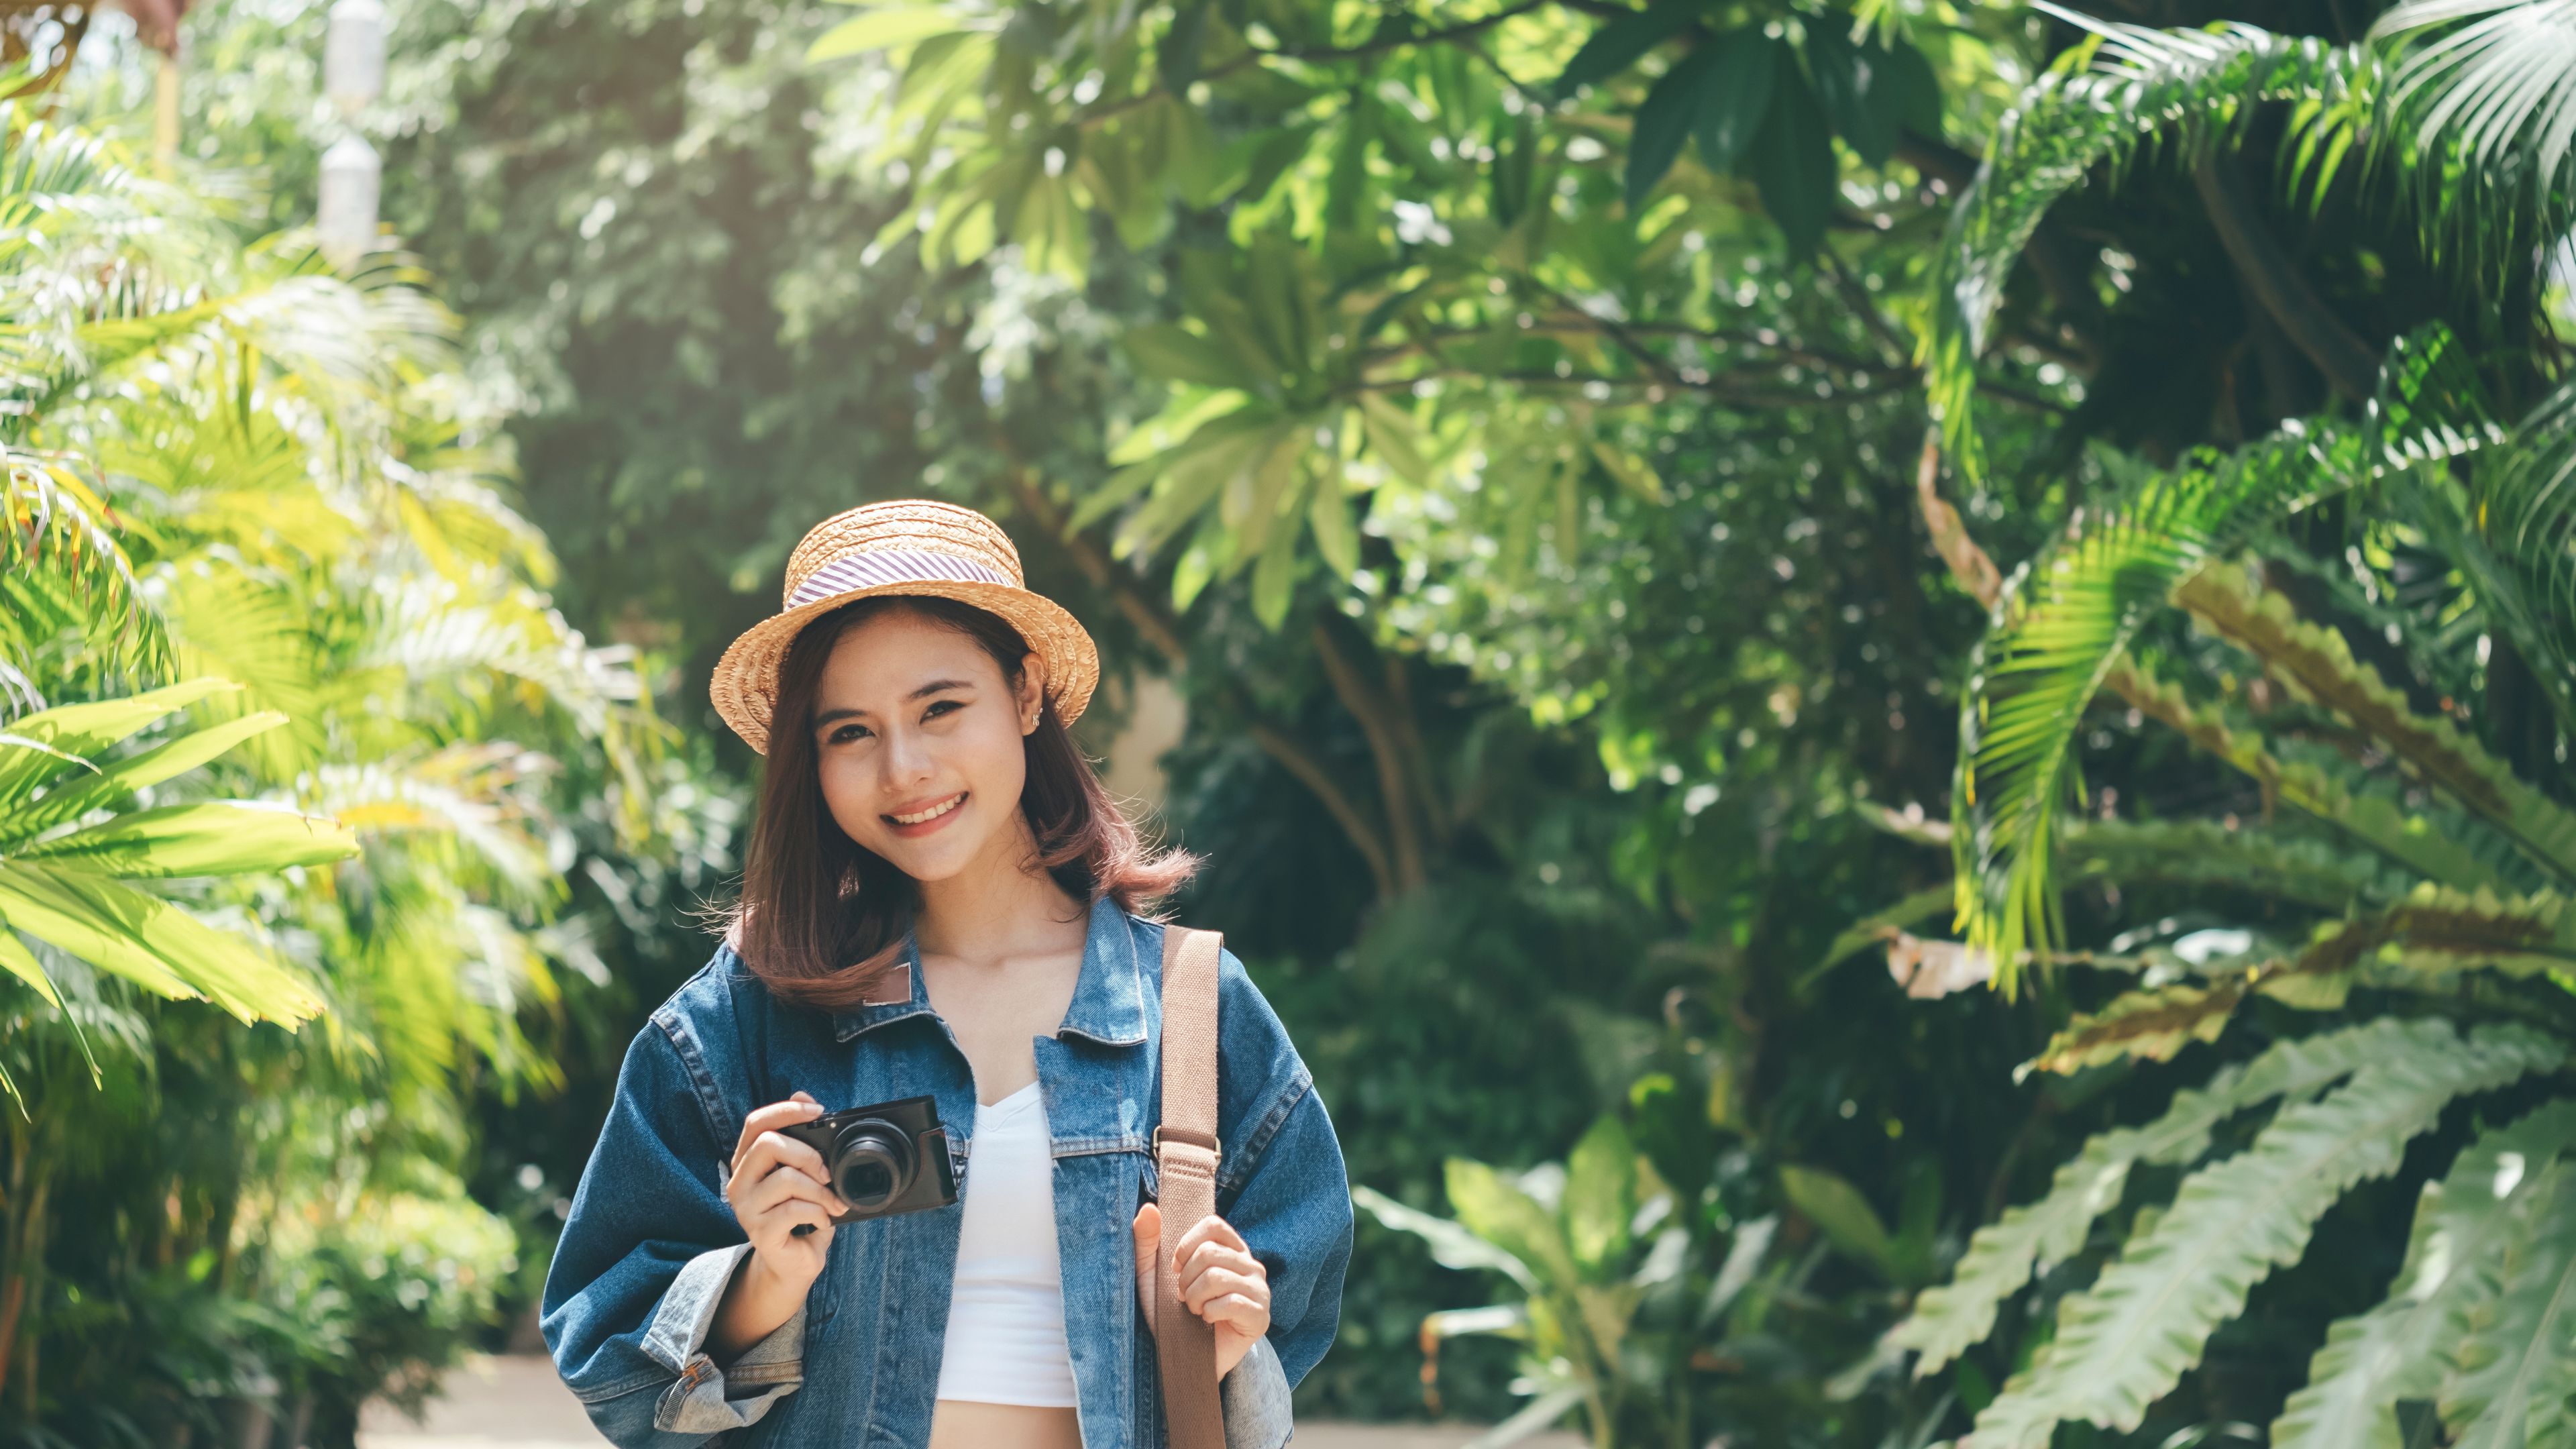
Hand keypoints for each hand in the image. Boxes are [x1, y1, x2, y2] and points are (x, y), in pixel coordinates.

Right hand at [724, 1091, 849, 1288]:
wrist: (793, 1263)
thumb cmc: (799, 1215)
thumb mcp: (803, 1173)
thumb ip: (800, 1138)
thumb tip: (802, 1095)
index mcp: (747, 1162)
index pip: (755, 1123)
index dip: (786, 1110)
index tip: (819, 1111)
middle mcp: (739, 1182)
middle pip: (768, 1145)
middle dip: (808, 1154)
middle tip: (828, 1174)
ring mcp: (746, 1209)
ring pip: (786, 1179)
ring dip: (821, 1190)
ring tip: (832, 1203)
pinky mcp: (759, 1232)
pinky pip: (794, 1210)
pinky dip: (819, 1212)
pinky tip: (823, 1220)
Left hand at [1131, 1202, 1271, 1379]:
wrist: (1186, 1361)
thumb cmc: (1171, 1315)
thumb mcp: (1152, 1277)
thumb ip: (1147, 1241)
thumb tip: (1149, 1207)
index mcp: (1230, 1249)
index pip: (1213, 1225)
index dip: (1186, 1245)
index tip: (1174, 1268)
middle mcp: (1250, 1264)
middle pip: (1210, 1253)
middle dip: (1185, 1279)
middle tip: (1183, 1298)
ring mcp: (1259, 1289)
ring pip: (1217, 1276)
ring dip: (1194, 1298)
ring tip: (1194, 1311)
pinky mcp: (1260, 1315)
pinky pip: (1231, 1302)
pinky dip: (1209, 1314)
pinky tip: (1208, 1322)